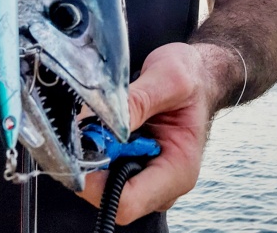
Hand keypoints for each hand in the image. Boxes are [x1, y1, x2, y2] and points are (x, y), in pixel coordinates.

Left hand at [78, 43, 214, 225]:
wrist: (196, 75)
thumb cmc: (191, 79)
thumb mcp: (169, 80)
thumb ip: (137, 101)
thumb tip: (103, 123)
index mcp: (177, 171)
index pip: (127, 202)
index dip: (95, 183)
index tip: (80, 148)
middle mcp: (160, 182)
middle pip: (108, 194)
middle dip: (91, 162)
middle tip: (86, 124)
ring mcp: (144, 175)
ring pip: (101, 180)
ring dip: (91, 151)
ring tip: (99, 117)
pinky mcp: (131, 164)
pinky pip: (102, 165)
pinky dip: (95, 145)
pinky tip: (102, 121)